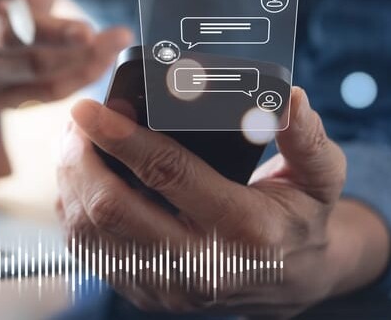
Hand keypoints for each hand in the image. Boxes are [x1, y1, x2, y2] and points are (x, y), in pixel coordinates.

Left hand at [56, 87, 390, 317]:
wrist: (292, 280)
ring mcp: (166, 286)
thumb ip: (305, 137)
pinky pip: (88, 251)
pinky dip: (72, 208)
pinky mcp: (142, 292)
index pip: (168, 175)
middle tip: (76, 119)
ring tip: (73, 140)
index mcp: (244, 230)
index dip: (122, 138)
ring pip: (90, 232)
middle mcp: (201, 266)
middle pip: (112, 208)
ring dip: (70, 180)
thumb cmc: (299, 217)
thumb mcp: (320, 176)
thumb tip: (287, 98)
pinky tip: (77, 175)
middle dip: (82, 157)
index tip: (91, 108)